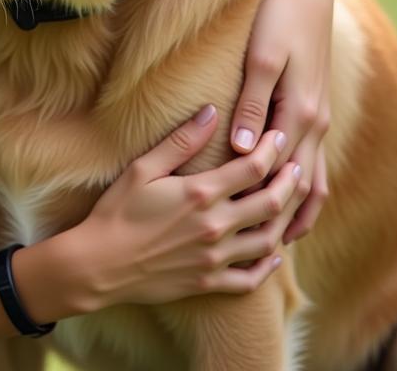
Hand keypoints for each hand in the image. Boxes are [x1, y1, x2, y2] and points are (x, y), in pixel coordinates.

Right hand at [63, 106, 299, 311]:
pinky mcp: (209, 283)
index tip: (280, 135)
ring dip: (285, 220)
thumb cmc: (116, 211)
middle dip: (289, 182)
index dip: (271, 149)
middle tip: (297, 166)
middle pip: (270, 203)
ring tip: (289, 204)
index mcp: (199, 194)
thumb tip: (211, 112)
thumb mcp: (142, 169)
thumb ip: (181, 141)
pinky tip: (273, 254)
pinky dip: (268, 267)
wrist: (99, 264)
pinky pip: (251, 279)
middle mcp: (215, 226)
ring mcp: (215, 258)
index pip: (251, 167)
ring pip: (268, 240)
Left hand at [231, 0, 333, 242]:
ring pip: (313, 177)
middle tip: (257, 252)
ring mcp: (317, 116)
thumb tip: (241, 149)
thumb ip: (251, 105)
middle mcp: (314, 122)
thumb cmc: (276, 22)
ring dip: (298, 208)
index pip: (279, 174)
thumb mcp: (259, 60)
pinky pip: (314, 159)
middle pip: (300, 185)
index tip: (235, 229)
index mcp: (299, 114)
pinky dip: (305, 185)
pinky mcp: (312, 106)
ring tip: (278, 240)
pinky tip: (290, 196)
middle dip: (281, 217)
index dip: (259, 203)